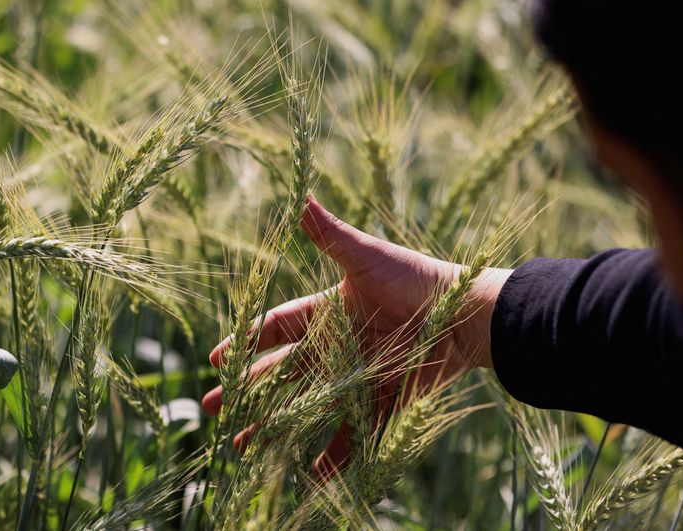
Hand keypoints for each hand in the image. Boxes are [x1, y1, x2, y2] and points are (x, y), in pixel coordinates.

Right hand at [202, 196, 509, 476]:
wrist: (466, 314)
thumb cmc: (416, 279)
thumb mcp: (367, 256)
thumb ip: (330, 235)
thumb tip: (300, 193)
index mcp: (330, 311)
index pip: (278, 327)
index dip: (247, 341)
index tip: (217, 359)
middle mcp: (340, 346)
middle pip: (284, 372)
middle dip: (250, 391)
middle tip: (216, 410)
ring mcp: (360, 377)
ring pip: (309, 406)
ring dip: (278, 427)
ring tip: (245, 447)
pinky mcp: (384, 401)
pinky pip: (355, 433)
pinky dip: (335, 456)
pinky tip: (311, 475)